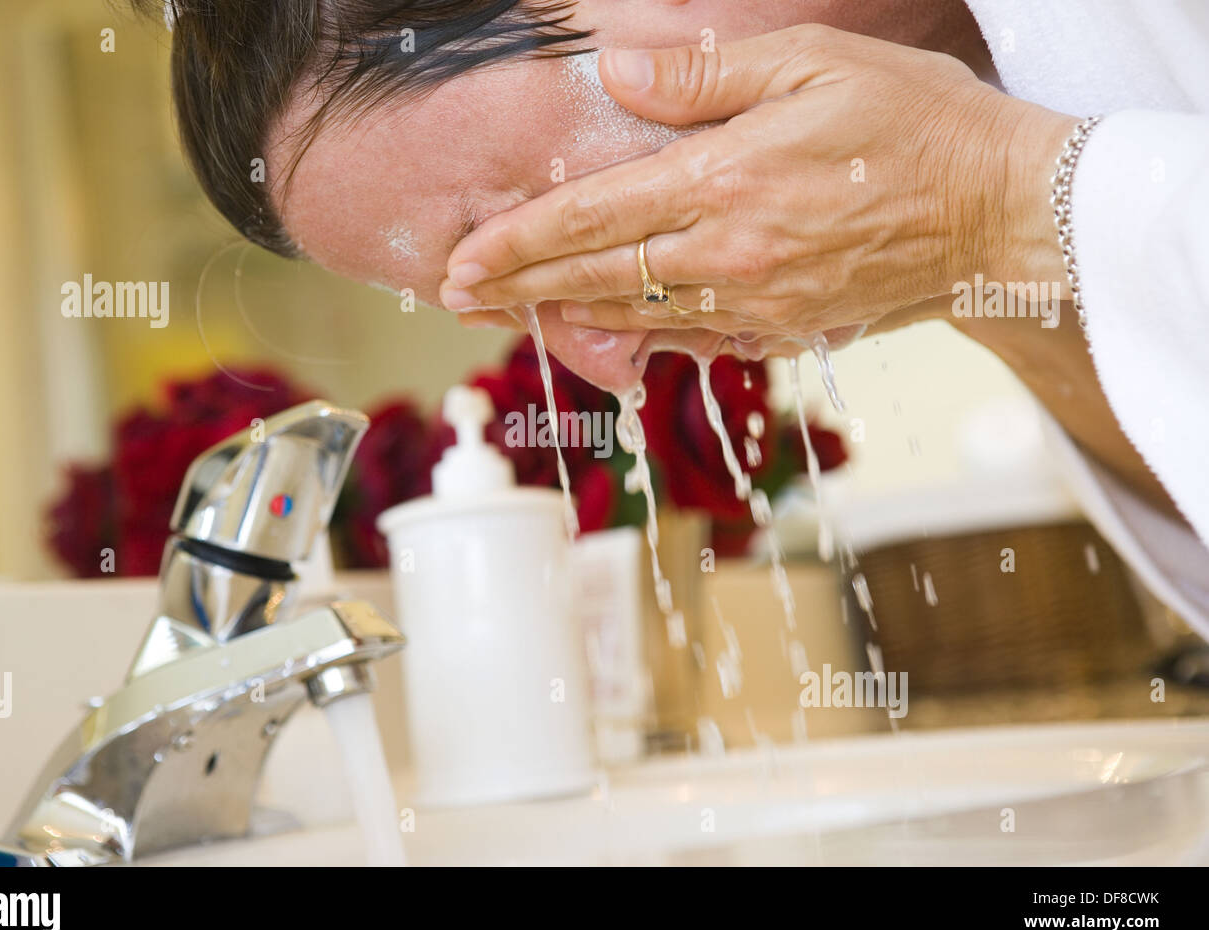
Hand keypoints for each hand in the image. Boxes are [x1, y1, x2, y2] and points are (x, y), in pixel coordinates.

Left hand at [442, 24, 1076, 339]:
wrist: (998, 210)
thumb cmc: (912, 122)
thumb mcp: (811, 63)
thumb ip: (705, 76)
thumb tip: (618, 75)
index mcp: (721, 184)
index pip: (589, 219)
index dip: (516, 242)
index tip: (462, 258)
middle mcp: (725, 255)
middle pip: (595, 277)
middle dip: (517, 286)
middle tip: (457, 294)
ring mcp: (754, 303)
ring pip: (634, 317)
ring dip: (564, 316)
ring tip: (511, 313)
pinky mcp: (784, 329)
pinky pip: (694, 340)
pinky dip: (640, 338)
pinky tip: (607, 335)